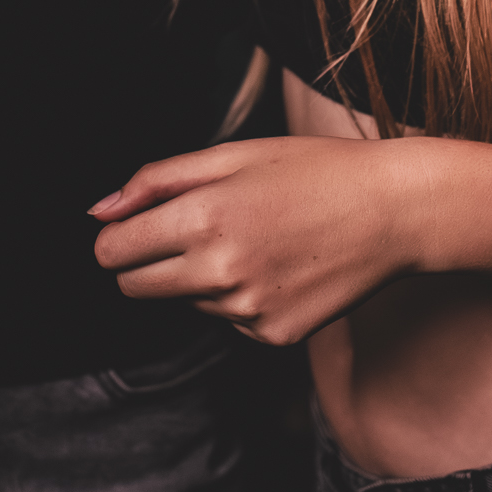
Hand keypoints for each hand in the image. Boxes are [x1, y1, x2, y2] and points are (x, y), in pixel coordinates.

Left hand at [91, 135, 422, 345]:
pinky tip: (281, 266)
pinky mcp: (273, 337)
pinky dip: (242, 297)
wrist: (392, 212)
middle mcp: (219, 271)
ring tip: (257, 237)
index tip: (133, 226)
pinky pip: (231, 320)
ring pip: (187, 302)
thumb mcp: (233, 155)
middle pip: (135, 288)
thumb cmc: (313, 170)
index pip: (112, 253)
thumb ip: (157, 181)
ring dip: (201, 276)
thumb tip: (99, 211)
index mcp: (204, 216)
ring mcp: (247, 311)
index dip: (115, 238)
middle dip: (144, 263)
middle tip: (190, 230)